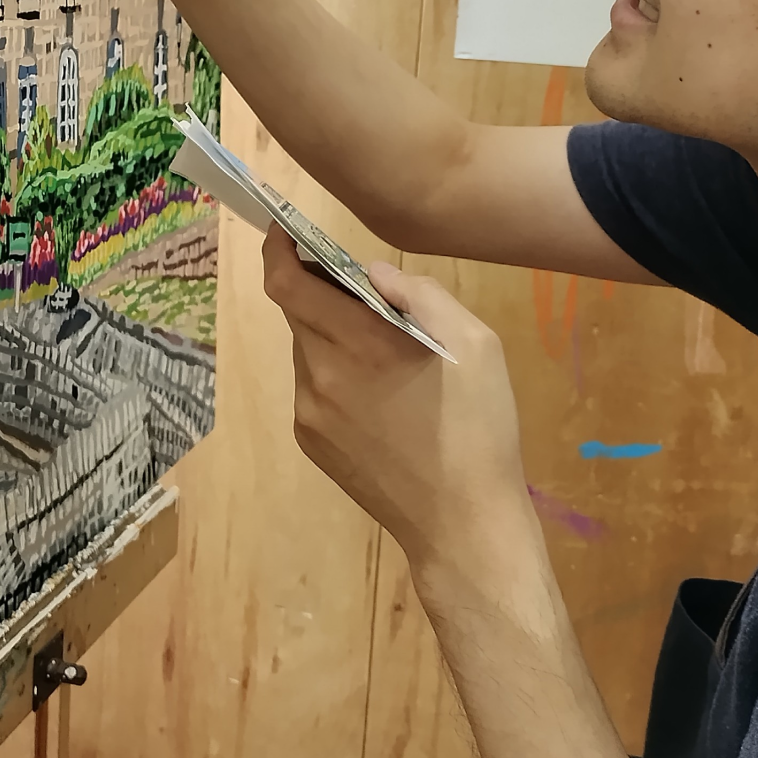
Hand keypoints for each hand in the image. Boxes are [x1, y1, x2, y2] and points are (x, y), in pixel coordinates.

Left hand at [260, 225, 529, 572]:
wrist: (464, 525)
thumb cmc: (480, 429)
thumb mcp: (475, 344)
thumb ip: (419, 294)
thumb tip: (371, 274)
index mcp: (358, 342)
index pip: (285, 282)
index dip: (277, 250)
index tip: (286, 233)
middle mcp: (319, 373)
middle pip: (296, 313)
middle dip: (318, 292)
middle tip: (361, 296)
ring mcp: (309, 412)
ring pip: (306, 351)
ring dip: (330, 337)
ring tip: (382, 356)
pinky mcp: (311, 443)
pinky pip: (312, 388)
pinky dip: (334, 374)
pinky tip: (379, 397)